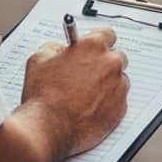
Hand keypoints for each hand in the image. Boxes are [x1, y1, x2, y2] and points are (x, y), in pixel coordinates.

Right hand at [21, 27, 128, 157]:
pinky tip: (91, 108)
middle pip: (117, 57)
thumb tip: (61, 49)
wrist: (49, 127)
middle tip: (88, 74)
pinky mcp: (122, 108)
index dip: (99, 41)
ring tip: (86, 96)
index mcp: (93, 46)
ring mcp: (119, 86)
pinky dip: (109, 103)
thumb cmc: (43, 95)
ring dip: (108, 84)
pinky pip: (119, 101)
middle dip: (104, 64)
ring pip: (119, 80)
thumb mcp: (39, 59)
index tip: (95, 47)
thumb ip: (55, 48)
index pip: (107, 34)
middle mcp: (111, 63)